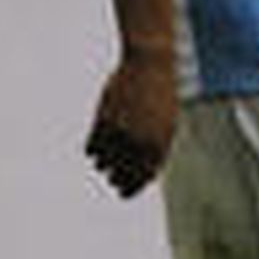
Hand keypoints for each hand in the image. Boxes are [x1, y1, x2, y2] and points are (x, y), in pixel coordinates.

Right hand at [84, 49, 176, 198]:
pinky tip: (99, 146)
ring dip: (104, 164)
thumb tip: (143, 178)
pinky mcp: (103, 120)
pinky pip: (92, 148)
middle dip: (116, 181)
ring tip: (107, 160)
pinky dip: (93, 151)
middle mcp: (139, 142)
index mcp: (159, 145)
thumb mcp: (166, 125)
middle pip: (121, 175)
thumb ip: (155, 152)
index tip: (124, 193)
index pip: (142, 178)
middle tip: (113, 182)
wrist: (150, 65)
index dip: (132, 189)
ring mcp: (120, 131)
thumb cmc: (161, 96)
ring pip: (103, 163)